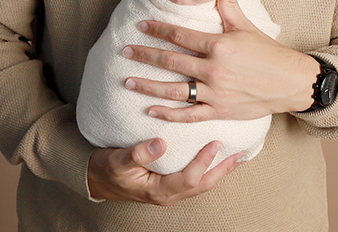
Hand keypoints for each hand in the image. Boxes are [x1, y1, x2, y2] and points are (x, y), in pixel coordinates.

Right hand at [86, 138, 242, 204]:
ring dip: (220, 170)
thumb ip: (138, 153)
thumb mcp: (117, 160)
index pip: (189, 178)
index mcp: (158, 190)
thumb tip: (160, 144)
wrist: (96, 180)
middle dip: (223, 169)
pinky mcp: (169, 184)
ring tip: (237, 156)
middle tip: (241, 153)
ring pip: (201, 183)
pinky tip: (216, 157)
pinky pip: (195, 179)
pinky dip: (209, 168)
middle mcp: (168, 194)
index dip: (203, 162)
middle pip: (203, 184)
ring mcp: (170, 191)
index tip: (215, 143)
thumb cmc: (106, 170)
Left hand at [122, 0, 319, 121]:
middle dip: (145, 55)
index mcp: (218, 45)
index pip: (180, 35)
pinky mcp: (219, 111)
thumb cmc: (268, 52)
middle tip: (125, 52)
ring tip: (128, 81)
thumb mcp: (246, 24)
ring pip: (174, 90)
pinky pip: (189, 114)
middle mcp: (213, 69)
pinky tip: (150, 110)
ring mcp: (215, 92)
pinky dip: (168, 114)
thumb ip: (229, 1)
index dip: (157, 30)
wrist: (290, 82)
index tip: (141, 26)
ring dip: (148, 86)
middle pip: (170, 61)